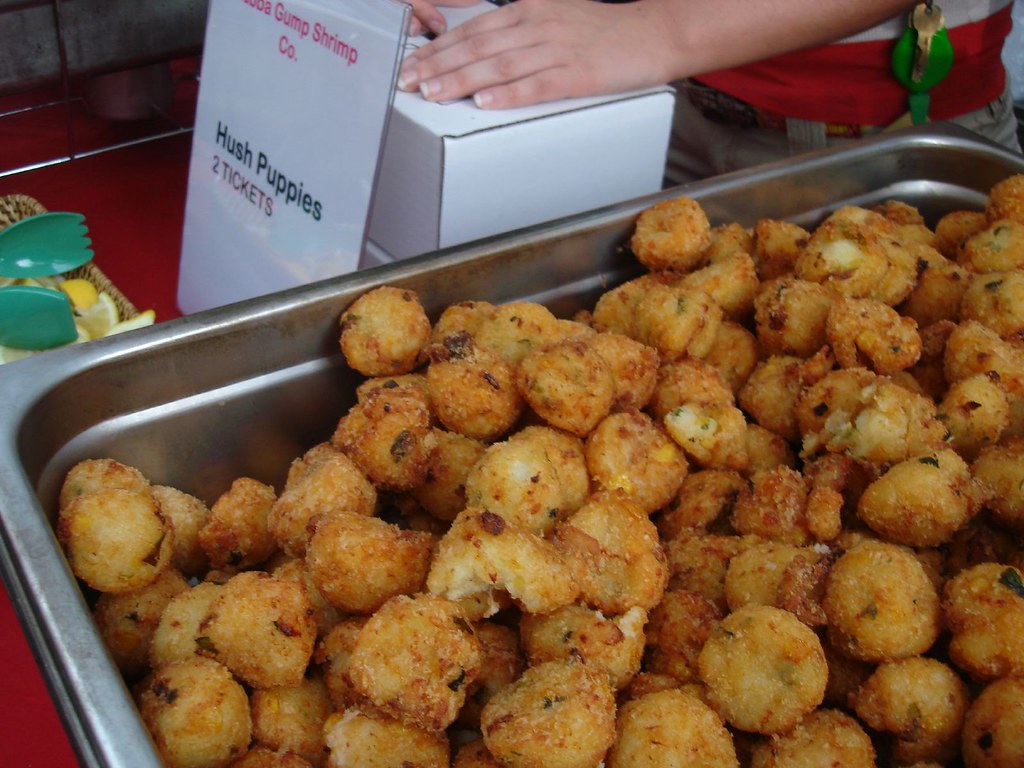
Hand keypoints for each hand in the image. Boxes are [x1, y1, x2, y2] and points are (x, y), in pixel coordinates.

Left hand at [397, 0, 675, 108]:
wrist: (654, 33)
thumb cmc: (604, 32)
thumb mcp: (555, 18)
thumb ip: (518, 31)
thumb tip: (481, 52)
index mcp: (529, 9)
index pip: (473, 29)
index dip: (439, 48)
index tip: (412, 63)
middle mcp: (538, 24)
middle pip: (478, 46)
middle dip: (437, 65)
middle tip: (408, 82)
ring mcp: (558, 48)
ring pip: (499, 65)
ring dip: (461, 80)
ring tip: (432, 93)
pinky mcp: (578, 74)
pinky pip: (537, 84)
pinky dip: (508, 94)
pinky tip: (484, 101)